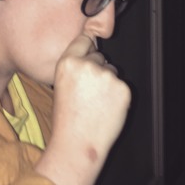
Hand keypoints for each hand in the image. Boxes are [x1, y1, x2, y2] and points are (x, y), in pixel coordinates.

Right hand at [35, 35, 130, 184]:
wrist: (77, 143)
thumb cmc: (67, 119)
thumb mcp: (60, 86)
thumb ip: (75, 68)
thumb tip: (93, 54)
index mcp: (68, 63)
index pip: (83, 41)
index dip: (87, 49)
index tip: (89, 53)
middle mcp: (87, 65)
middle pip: (99, 57)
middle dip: (97, 71)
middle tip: (88, 94)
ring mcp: (107, 76)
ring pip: (112, 72)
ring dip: (108, 84)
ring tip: (96, 104)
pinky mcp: (123, 88)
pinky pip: (122, 86)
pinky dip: (118, 96)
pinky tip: (106, 109)